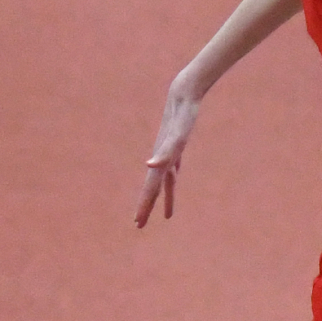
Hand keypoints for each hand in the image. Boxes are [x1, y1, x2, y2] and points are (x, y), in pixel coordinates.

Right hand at [134, 84, 198, 226]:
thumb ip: (165, 153)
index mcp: (161, 161)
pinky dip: (172, 180)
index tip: (137, 223)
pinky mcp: (176, 147)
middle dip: (147, 207)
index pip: (150, 189)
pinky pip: (173, 169)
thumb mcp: (177, 137)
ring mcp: (168, 153)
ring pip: (165, 182)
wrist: (184, 96)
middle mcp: (161, 159)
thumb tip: (149, 165)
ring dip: (163, 198)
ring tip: (165, 216)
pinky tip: (173, 181)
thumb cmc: (182, 117)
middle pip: (153, 189)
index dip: (144, 206)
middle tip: (139, 224)